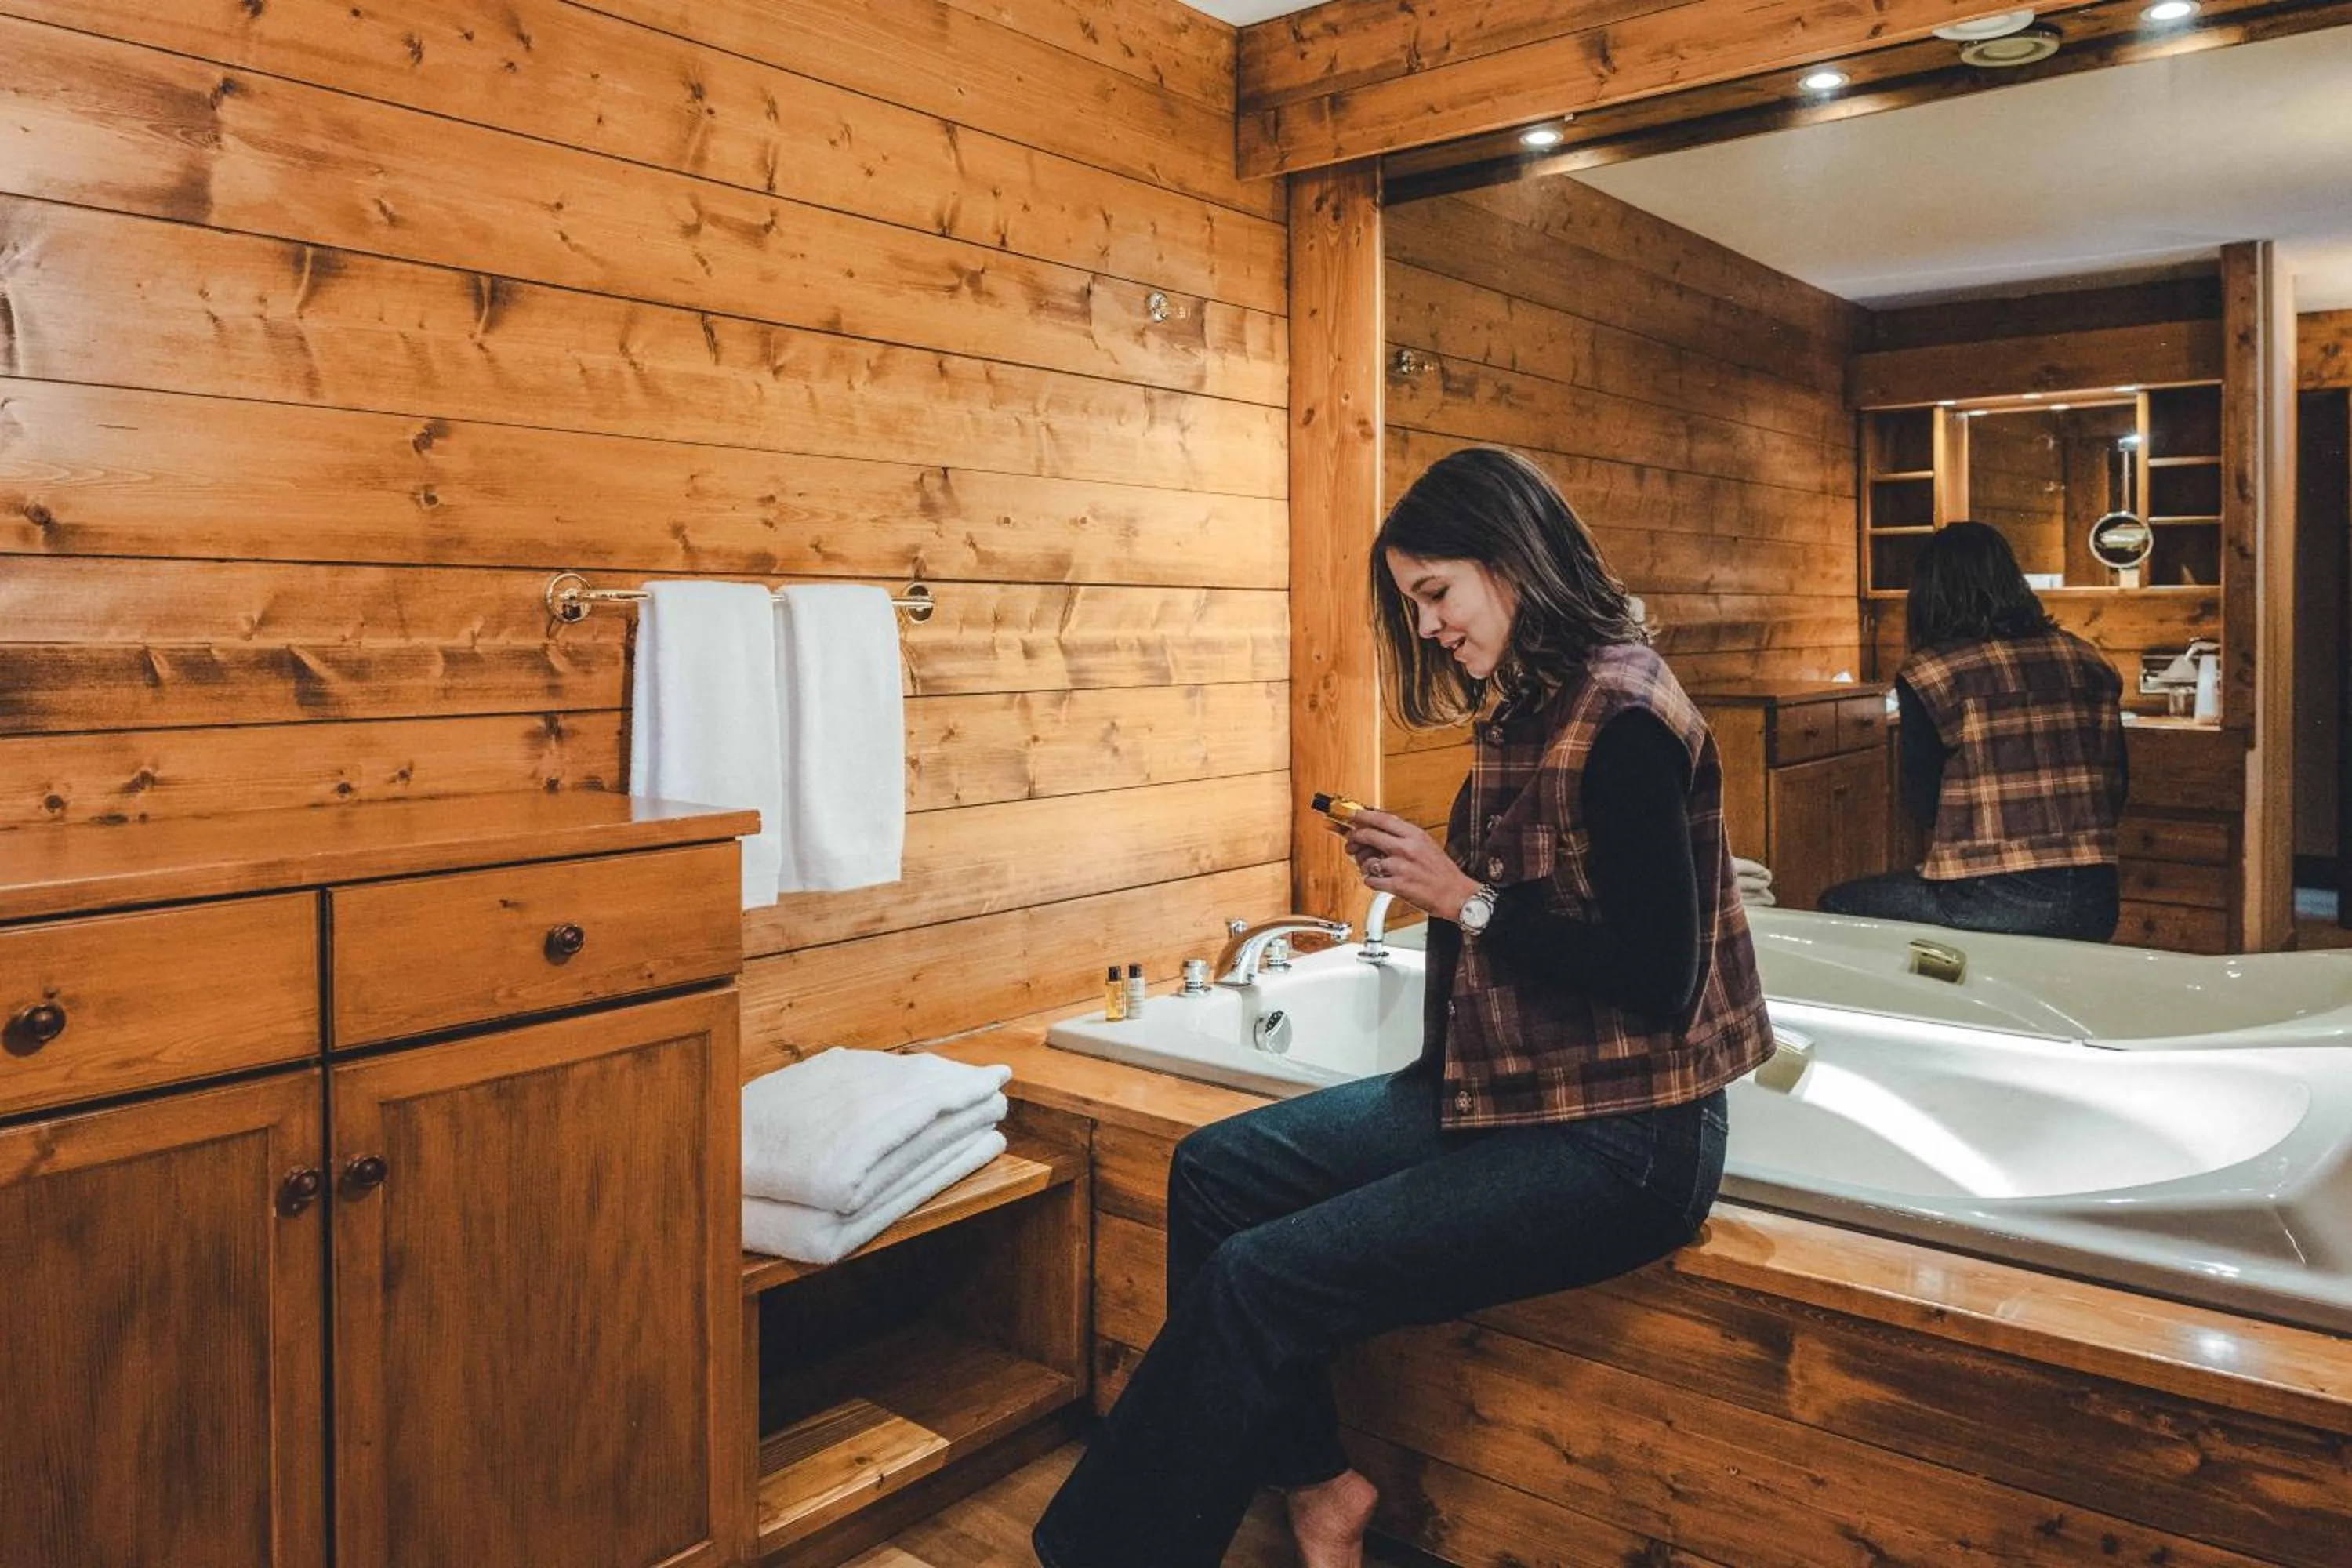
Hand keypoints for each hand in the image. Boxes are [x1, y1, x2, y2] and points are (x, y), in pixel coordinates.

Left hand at [1338, 808, 1479, 921]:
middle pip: (1368, 835)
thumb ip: (1403, 836)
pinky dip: (1372, 881)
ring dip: (1365, 864)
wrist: (1456, 894)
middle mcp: (1406, 848)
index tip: (1353, 815)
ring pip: (1367, 861)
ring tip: (1374, 867)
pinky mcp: (1397, 885)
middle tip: (1351, 842)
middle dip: (1354, 838)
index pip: (1382, 819)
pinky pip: (1371, 880)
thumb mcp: (1426, 844)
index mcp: (1414, 835)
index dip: (1362, 816)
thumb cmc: (1442, 871)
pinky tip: (1380, 880)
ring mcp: (1400, 867)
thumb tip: (1379, 829)